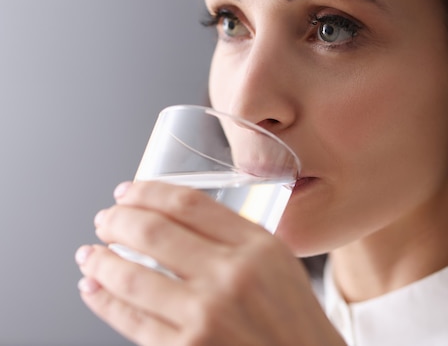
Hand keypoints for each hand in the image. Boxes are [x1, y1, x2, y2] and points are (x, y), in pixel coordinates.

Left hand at [75, 181, 344, 345]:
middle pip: (153, 231)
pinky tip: (94, 289)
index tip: (128, 191)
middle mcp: (231, 276)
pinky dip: (103, 301)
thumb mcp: (279, 264)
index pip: (189, 204)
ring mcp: (206, 316)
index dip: (148, 192)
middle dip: (116, 221)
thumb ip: (236, 239)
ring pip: (131, 277)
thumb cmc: (294, 320)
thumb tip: (177, 220)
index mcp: (258, 246)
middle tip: (104, 220)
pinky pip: (130, 321)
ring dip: (100, 261)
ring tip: (90, 254)